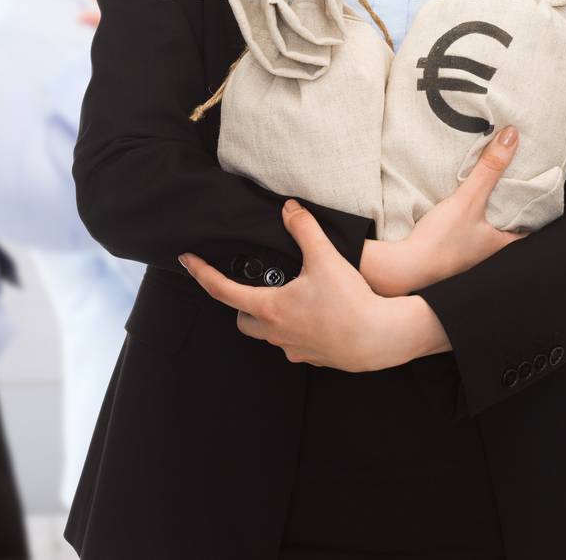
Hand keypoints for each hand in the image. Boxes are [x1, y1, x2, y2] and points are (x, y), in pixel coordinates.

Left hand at [179, 200, 437, 370]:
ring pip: (268, 333)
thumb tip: (289, 208)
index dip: (202, 274)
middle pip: (243, 319)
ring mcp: (292, 348)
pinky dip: (295, 329)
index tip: (187, 262)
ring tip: (287, 298)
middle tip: (249, 285)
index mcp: (270, 307)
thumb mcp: (325, 258)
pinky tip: (314, 315)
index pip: (223, 291)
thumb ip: (304, 229)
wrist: (379, 338)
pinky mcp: (311, 357)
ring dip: (269, 317)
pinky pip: (292, 344)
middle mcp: (275, 332)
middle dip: (240, 303)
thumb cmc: (349, 300)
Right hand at [360, 126, 525, 297]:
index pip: (530, 225)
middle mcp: (489, 252)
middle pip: (508, 224)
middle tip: (513, 180)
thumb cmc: (442, 241)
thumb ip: (490, 169)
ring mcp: (468, 253)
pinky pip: (466, 230)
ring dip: (488, 211)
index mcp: (502, 244)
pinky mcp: (449, 251)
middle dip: (510, 205)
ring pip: (486, 227)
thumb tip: (512, 137)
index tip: (536, 188)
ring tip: (489, 186)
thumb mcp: (469, 199)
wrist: (406, 267)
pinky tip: (461, 204)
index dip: (535, 207)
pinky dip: (469, 217)